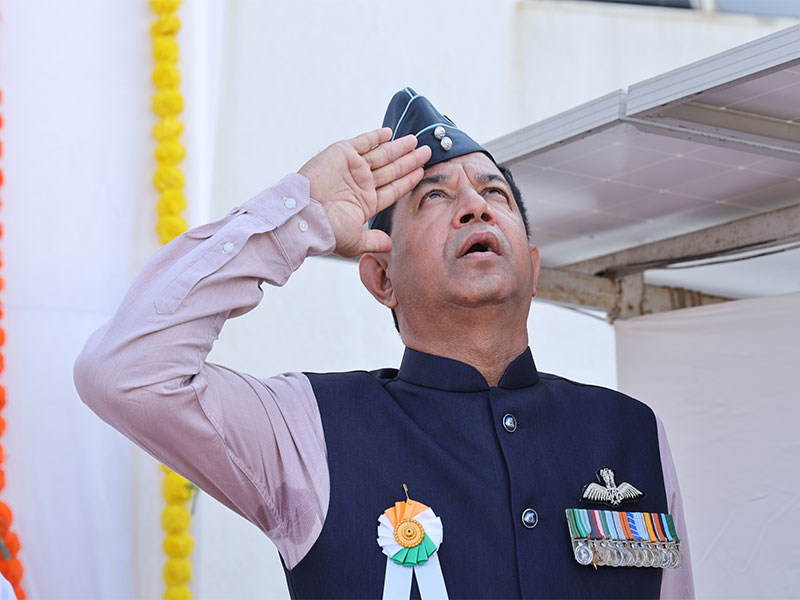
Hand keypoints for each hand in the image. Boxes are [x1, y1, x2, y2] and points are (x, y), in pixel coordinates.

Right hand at [298, 127, 430, 256]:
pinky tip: (390, 133)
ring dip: (399, 148)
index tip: (422, 172)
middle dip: (410, 161)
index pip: (394, 189)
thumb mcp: (354, 240)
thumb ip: (373, 240)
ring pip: (382, 155)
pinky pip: (363, 142)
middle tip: (428, 151)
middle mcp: (361, 184)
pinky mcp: (341, 154)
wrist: (303, 214)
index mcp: (365, 203)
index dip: (408, 180)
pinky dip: (375, 137)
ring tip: (415, 141)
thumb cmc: (327, 230)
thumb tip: (390, 246)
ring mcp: (352, 168)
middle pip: (392, 170)